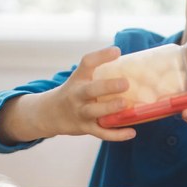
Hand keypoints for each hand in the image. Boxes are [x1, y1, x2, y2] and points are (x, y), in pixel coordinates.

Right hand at [0, 47, 136, 144]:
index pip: (87, 63)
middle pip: (90, 90)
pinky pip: (101, 133)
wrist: (51, 114)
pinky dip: (117, 135)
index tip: (117, 51)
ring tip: (126, 105)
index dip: (101, 56)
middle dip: (107, 87)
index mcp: (78, 78)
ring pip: (94, 112)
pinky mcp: (85, 128)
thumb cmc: (75, 93)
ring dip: (110, 108)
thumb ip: (101, 74)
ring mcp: (80, 112)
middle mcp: (77, 95)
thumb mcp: (81, 79)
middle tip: (126, 83)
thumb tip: (136, 66)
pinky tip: (132, 132)